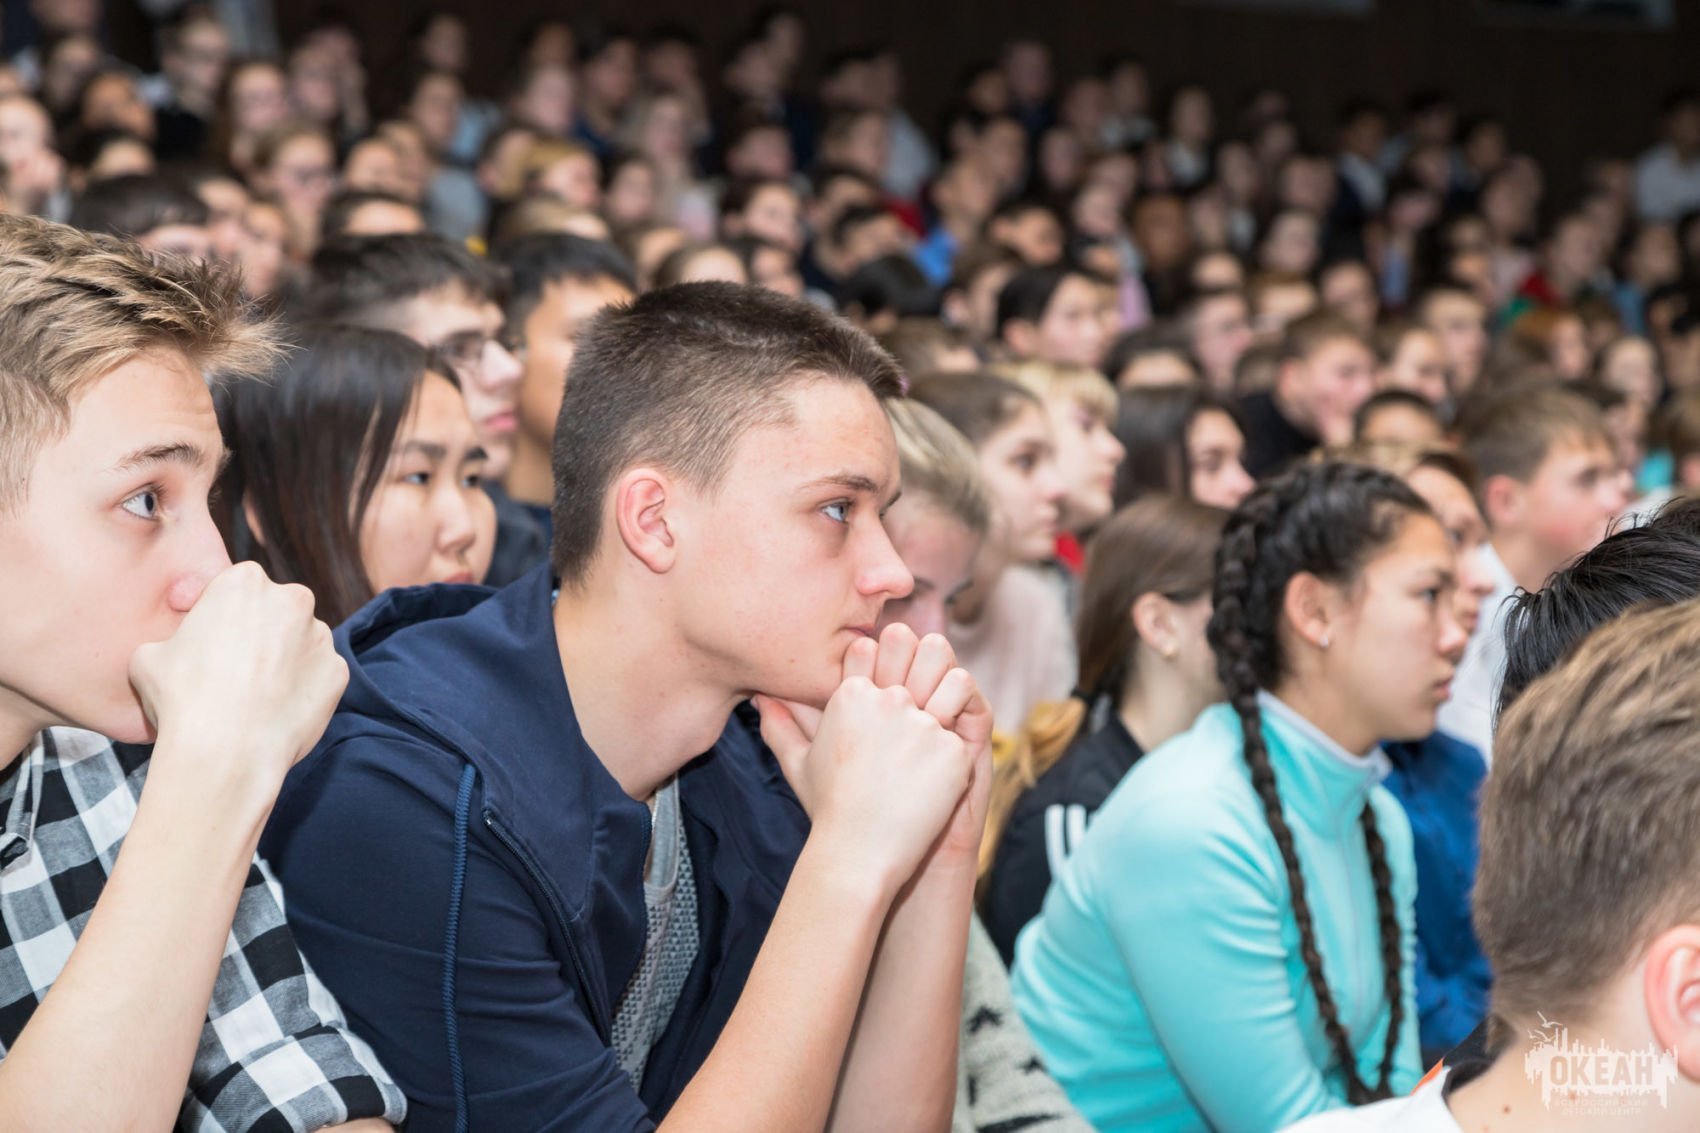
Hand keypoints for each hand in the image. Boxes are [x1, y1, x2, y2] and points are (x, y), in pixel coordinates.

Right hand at [129, 562, 347, 804]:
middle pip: (276, 611)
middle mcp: (292, 599)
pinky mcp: (339, 671)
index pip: (236, 590)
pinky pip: (319, 675)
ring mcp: (321, 636)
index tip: (214, 644)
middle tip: (237, 670)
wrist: (224, 751)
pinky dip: (304, 688)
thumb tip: (183, 646)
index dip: (223, 618)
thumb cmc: (182, 697)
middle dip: (262, 633)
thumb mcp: (150, 654)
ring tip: (258, 695)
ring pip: (301, 642)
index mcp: (245, 581)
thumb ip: (175, 637)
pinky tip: (279, 709)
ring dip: (286, 659)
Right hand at [755, 625, 989, 886]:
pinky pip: (966, 732)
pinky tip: (939, 779)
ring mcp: (922, 723)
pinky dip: (956, 753)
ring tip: (945, 722)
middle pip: (926, 649)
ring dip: (954, 696)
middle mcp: (888, 699)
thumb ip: (780, 725)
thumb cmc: (829, 809)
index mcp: (851, 693)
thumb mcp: (798, 763)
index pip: (880, 647)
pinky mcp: (952, 750)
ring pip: (957, 679)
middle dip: (930, 664)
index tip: (895, 684)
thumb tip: (760, 697)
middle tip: (929, 692)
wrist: (857, 855)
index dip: (891, 660)